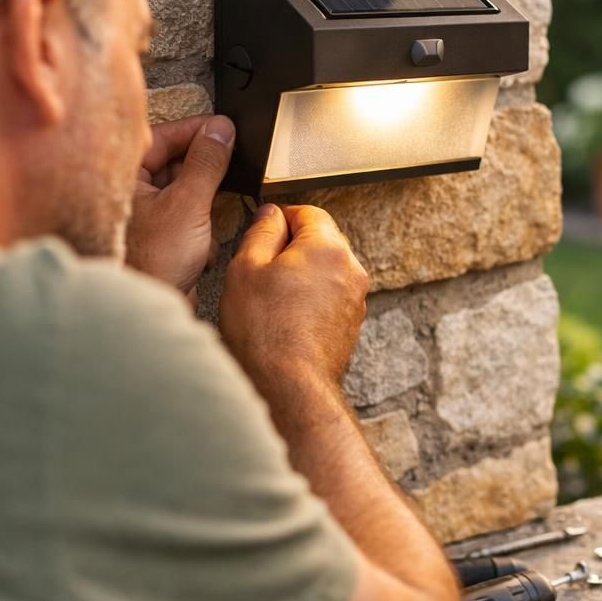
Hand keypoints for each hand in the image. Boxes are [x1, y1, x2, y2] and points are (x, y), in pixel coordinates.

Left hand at [125, 115, 234, 298]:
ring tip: (208, 219)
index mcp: (125, 177)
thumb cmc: (151, 263)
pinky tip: (202, 247)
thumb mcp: (188, 204)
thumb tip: (220, 131)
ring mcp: (144, 216)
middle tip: (228, 167)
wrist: (147, 313)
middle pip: (174, 163)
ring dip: (203, 206)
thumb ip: (207, 163)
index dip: (195, 130)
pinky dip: (200, 229)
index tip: (223, 128)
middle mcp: (129, 193)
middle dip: (203, 173)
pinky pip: (187, 219)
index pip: (161, 136)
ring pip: (184, 193)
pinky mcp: (159, 239)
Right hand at [221, 205, 368, 386]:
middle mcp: (351, 269)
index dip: (281, 218)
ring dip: (300, 276)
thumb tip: (271, 214)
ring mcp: (355, 299)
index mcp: (328, 247)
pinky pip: (329, 297)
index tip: (262, 231)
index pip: (308, 213)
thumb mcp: (246, 268)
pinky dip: (310, 300)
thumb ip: (261, 231)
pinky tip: (285, 319)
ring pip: (325, 270)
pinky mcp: (350, 324)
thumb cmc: (264, 330)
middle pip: (321, 240)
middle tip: (260, 269)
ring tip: (270, 300)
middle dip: (292, 248)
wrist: (289, 387)